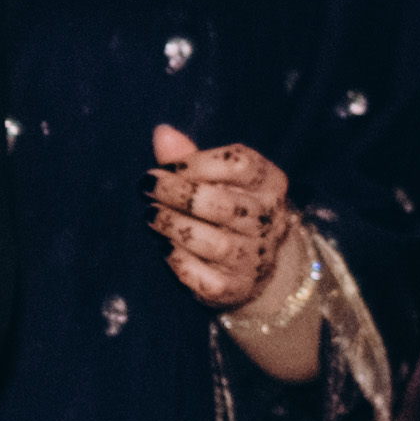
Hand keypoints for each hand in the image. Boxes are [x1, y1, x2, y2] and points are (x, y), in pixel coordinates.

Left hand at [151, 126, 292, 316]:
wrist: (257, 264)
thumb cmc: (229, 206)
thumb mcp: (219, 177)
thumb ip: (189, 157)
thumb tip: (161, 133)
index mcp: (271, 183)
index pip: (240, 165)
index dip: (197, 163)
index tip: (166, 167)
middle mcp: (269, 221)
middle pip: (223, 205)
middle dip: (178, 194)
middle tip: (148, 186)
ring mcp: (255, 258)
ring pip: (214, 243)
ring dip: (174, 226)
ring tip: (150, 214)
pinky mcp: (235, 288)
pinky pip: (205, 278)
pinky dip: (180, 261)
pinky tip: (163, 246)